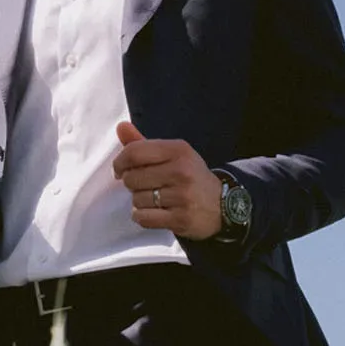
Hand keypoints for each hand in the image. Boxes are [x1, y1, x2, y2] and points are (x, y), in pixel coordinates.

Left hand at [114, 121, 223, 239]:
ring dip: (140, 202)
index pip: (134, 152)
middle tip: (146, 186)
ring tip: (156, 199)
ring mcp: (183, 196)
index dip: (119, 163)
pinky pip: (144, 218)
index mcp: (178, 150)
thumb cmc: (192, 177)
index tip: (120, 170)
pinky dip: (143, 217)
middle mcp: (181, 171)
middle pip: (132, 178)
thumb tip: (121, 127)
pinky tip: (155, 212)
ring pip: (137, 200)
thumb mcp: (173, 155)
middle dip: (132, 184)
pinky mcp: (181, 219)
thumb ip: (144, 144)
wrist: (225, 205)